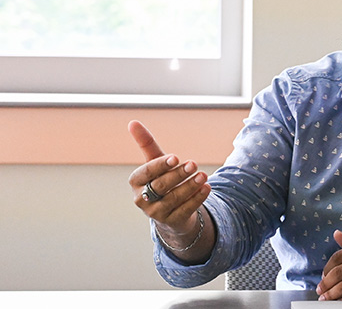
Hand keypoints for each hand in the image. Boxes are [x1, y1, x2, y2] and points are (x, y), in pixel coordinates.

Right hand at [127, 120, 211, 255]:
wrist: (170, 209)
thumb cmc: (161, 179)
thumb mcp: (155, 161)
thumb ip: (146, 143)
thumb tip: (132, 122)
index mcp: (136, 182)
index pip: (145, 173)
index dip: (160, 165)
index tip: (175, 157)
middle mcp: (142, 199)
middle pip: (160, 186)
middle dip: (178, 175)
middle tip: (194, 164)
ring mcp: (156, 213)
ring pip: (174, 199)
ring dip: (190, 186)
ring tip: (204, 175)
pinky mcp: (172, 222)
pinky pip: (185, 210)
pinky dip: (197, 199)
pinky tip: (207, 188)